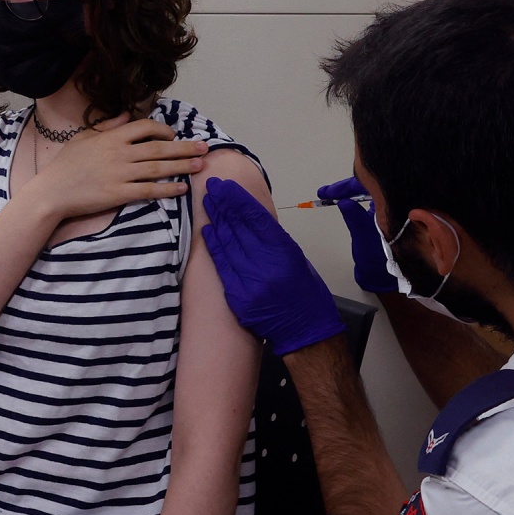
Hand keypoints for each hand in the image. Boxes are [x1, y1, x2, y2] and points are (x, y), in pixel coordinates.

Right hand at [25, 115, 207, 222]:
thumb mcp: (84, 138)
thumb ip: (107, 127)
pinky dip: (167, 188)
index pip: (145, 127)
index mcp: (111, 137)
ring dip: (182, 166)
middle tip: (205, 148)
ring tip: (200, 166)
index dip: (163, 130)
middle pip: (159, 148)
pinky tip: (181, 188)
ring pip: (159, 168)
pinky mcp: (120, 194)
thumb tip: (125, 116)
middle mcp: (120, 153)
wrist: (52, 191)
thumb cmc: (65, 165)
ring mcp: (121, 174)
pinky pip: (149, 190)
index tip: (174, 135)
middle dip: (185, 148)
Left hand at [202, 177, 344, 355]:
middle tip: (211, 187)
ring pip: (227, 243)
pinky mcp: (238, 296)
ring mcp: (250, 281)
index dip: (238, 199)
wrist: (306, 329)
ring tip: (207, 203)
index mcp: (284, 252)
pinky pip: (222, 266)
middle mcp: (265, 265)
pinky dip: (215, 246)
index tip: (225, 185)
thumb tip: (251, 219)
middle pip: (239, 227)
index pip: (256, 218)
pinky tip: (207, 230)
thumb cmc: (306, 292)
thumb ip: (273, 240)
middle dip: (223, 205)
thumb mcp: (296, 258)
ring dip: (216, 221)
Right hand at [318, 174, 394, 295]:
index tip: (326, 193)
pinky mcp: (390, 213)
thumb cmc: (375, 258)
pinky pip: (375, 198)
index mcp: (394, 207)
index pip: (368, 187)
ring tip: (334, 194)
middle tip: (328, 193)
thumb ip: (354, 218)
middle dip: (348, 187)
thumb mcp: (363, 238)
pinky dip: (360, 198)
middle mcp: (396, 204)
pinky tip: (348, 200)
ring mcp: (394, 208)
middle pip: (371, 185)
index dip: (345, 187)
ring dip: (353, 191)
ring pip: (373, 191)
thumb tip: (344, 201)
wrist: (383, 275)